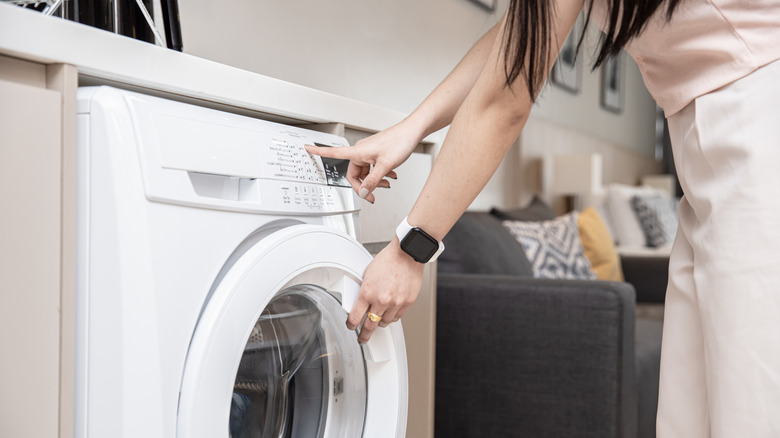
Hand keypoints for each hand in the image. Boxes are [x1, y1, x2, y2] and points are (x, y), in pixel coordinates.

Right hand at [304, 122, 420, 202]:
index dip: (319, 152)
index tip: (307, 149)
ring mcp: (370, 152)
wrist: (412, 132)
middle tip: (373, 195)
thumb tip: (364, 192)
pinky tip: (391, 176)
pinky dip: (381, 174)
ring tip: (387, 184)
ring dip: (374, 180)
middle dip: (364, 185)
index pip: (333, 152)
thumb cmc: (399, 142)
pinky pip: (373, 167)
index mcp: (358, 152)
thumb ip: (373, 180)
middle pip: (354, 173)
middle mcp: (362, 151)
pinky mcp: (378, 153)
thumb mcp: (385, 165)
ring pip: (366, 172)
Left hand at [348, 238, 423, 342]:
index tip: (351, 327)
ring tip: (379, 318)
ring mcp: (395, 302)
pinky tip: (390, 312)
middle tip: (362, 339)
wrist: (407, 254)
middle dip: (364, 335)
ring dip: (380, 322)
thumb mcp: (368, 273)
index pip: (355, 317)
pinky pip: (397, 317)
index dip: (351, 325)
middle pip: (369, 326)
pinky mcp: (407, 302)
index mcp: (367, 292)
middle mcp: (381, 300)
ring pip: (384, 322)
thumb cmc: (389, 260)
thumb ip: (365, 289)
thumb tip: (361, 300)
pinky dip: (392, 316)